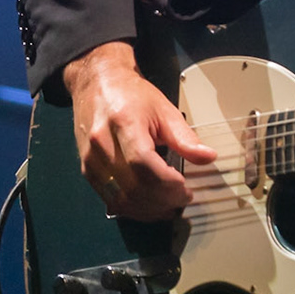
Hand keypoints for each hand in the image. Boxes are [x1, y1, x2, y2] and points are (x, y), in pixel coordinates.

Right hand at [63, 41, 215, 221]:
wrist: (97, 84)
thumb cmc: (130, 94)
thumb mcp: (163, 109)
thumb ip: (184, 137)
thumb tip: (208, 157)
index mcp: (123, 123)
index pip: (143, 163)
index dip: (167, 183)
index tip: (186, 188)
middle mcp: (102, 144)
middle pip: (132, 186)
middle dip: (162, 200)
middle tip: (183, 199)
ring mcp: (91, 160)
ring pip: (120, 199)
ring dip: (148, 210)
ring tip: (170, 206)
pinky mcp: (86, 170)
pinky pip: (110, 199)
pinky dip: (133, 209)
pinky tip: (150, 206)